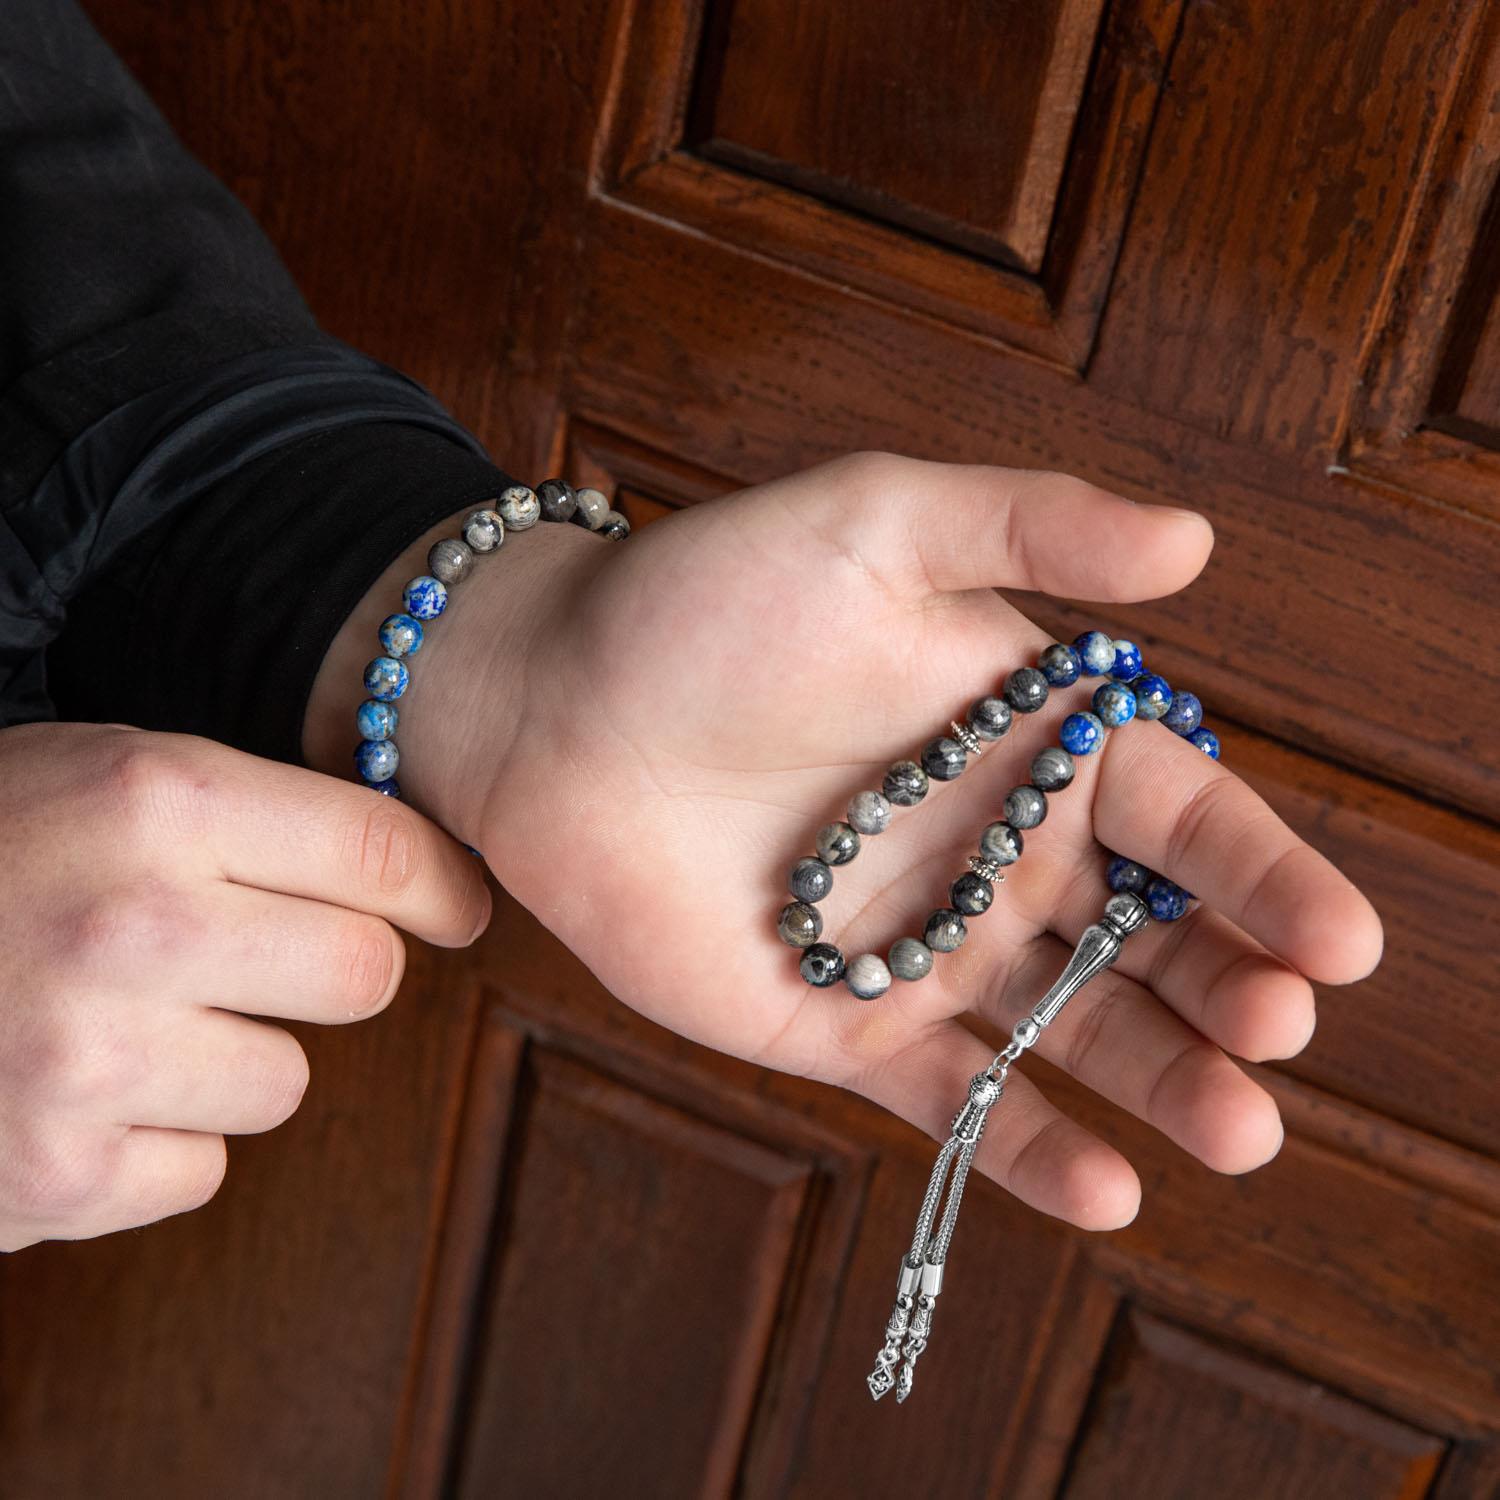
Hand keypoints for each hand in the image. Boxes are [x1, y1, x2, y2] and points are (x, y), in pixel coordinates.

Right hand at [0, 722, 489, 1249]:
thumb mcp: (105, 779)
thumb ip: (257, 817)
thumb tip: (431, 876)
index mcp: (157, 799)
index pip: (385, 850)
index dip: (442, 885)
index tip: (456, 906)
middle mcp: (133, 923)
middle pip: (365, 976)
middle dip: (330, 969)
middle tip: (258, 958)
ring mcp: (89, 1058)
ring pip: (288, 1084)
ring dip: (234, 1059)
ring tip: (131, 1018)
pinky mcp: (56, 1174)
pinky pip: (203, 1169)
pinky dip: (158, 1141)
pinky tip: (81, 1089)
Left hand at [312, 453, 1382, 1230]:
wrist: (548, 707)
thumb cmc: (703, 601)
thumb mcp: (873, 525)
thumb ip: (1028, 525)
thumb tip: (1195, 539)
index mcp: (1024, 736)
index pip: (1178, 811)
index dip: (1263, 872)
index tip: (1337, 939)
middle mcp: (991, 847)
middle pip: (1147, 935)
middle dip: (1225, 987)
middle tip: (1274, 1031)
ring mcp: (920, 945)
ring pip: (1072, 1027)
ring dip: (1160, 1080)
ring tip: (1238, 1133)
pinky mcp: (838, 1024)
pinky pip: (949, 1095)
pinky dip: (1023, 1143)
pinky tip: (1106, 1191)